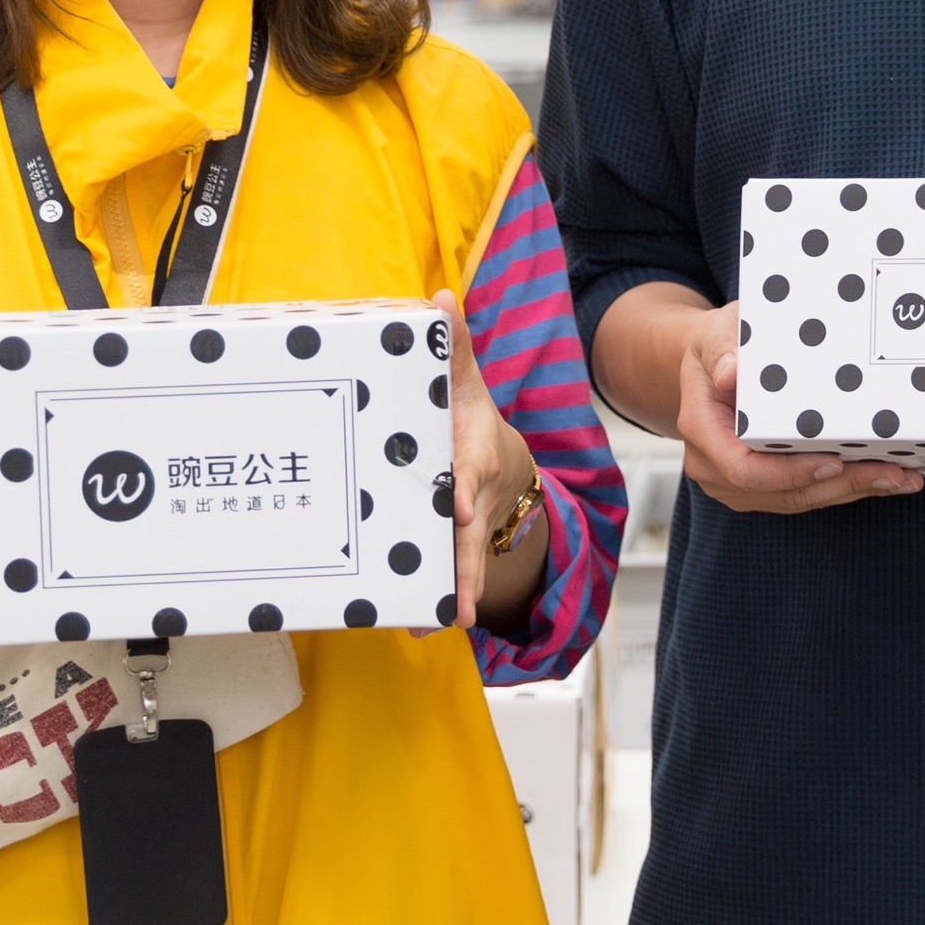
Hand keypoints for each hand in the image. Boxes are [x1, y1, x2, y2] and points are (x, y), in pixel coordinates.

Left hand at [441, 291, 539, 630]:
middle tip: (459, 594)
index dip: (467, 488)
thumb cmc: (470, 417)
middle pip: (472, 534)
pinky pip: (452, 576)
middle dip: (468, 563)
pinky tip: (420, 627)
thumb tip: (441, 297)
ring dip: (457, 593)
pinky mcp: (457, 549)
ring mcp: (469, 529)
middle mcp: (476, 498)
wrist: (504, 463)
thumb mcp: (465, 380)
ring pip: (466, 564)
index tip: (461, 504)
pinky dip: (441, 603)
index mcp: (476, 455)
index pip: (472, 472)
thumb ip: (453, 344)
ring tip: (441, 623)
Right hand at [671, 298, 917, 515]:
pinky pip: (805, 494)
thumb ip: (722, 348)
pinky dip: (845, 486)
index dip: (789, 473)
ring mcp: (738, 484)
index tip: (833, 461)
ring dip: (852, 490)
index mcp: (701, 429)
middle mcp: (714, 466)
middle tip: (891, 473)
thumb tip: (731, 373)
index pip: (743, 468)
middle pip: (781, 492)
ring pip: (799, 499)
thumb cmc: (719, 344)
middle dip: (840, 485)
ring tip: (900, 478)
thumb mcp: (715, 333)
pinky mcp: (762, 488)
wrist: (713, 365)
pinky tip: (883, 477)